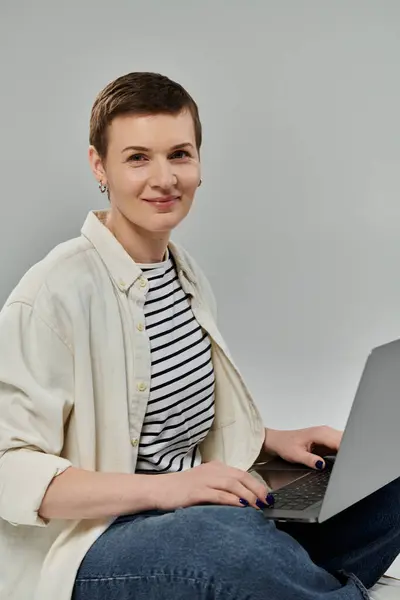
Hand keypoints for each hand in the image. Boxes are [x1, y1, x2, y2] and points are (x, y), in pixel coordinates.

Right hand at [152, 461, 273, 510]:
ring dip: (248, 495)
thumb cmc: (181, 489)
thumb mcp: (203, 483)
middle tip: (267, 501)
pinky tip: (241, 506)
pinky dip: (232, 500)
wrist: (158, 489)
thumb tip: (241, 498)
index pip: (241, 473)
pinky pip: (218, 494)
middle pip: (240, 476)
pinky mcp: (196, 491)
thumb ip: (220, 487)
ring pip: (232, 484)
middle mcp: (212, 471)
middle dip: (257, 489)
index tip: (267, 495)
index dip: (256, 483)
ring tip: (258, 506)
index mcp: (215, 467)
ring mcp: (204, 480)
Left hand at [263, 426, 342, 469]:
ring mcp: (326, 435)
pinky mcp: (326, 441)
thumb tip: (321, 465)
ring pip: (344, 441)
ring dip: (347, 450)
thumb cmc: (284, 444)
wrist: (278, 441)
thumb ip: (309, 460)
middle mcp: (324, 432)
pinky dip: (342, 451)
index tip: (350, 460)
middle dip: (350, 450)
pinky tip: (341, 459)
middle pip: (345, 440)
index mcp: (319, 433)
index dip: (348, 451)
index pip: (340, 441)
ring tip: (346, 462)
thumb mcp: (295, 455)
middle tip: (350, 464)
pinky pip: (339, 444)